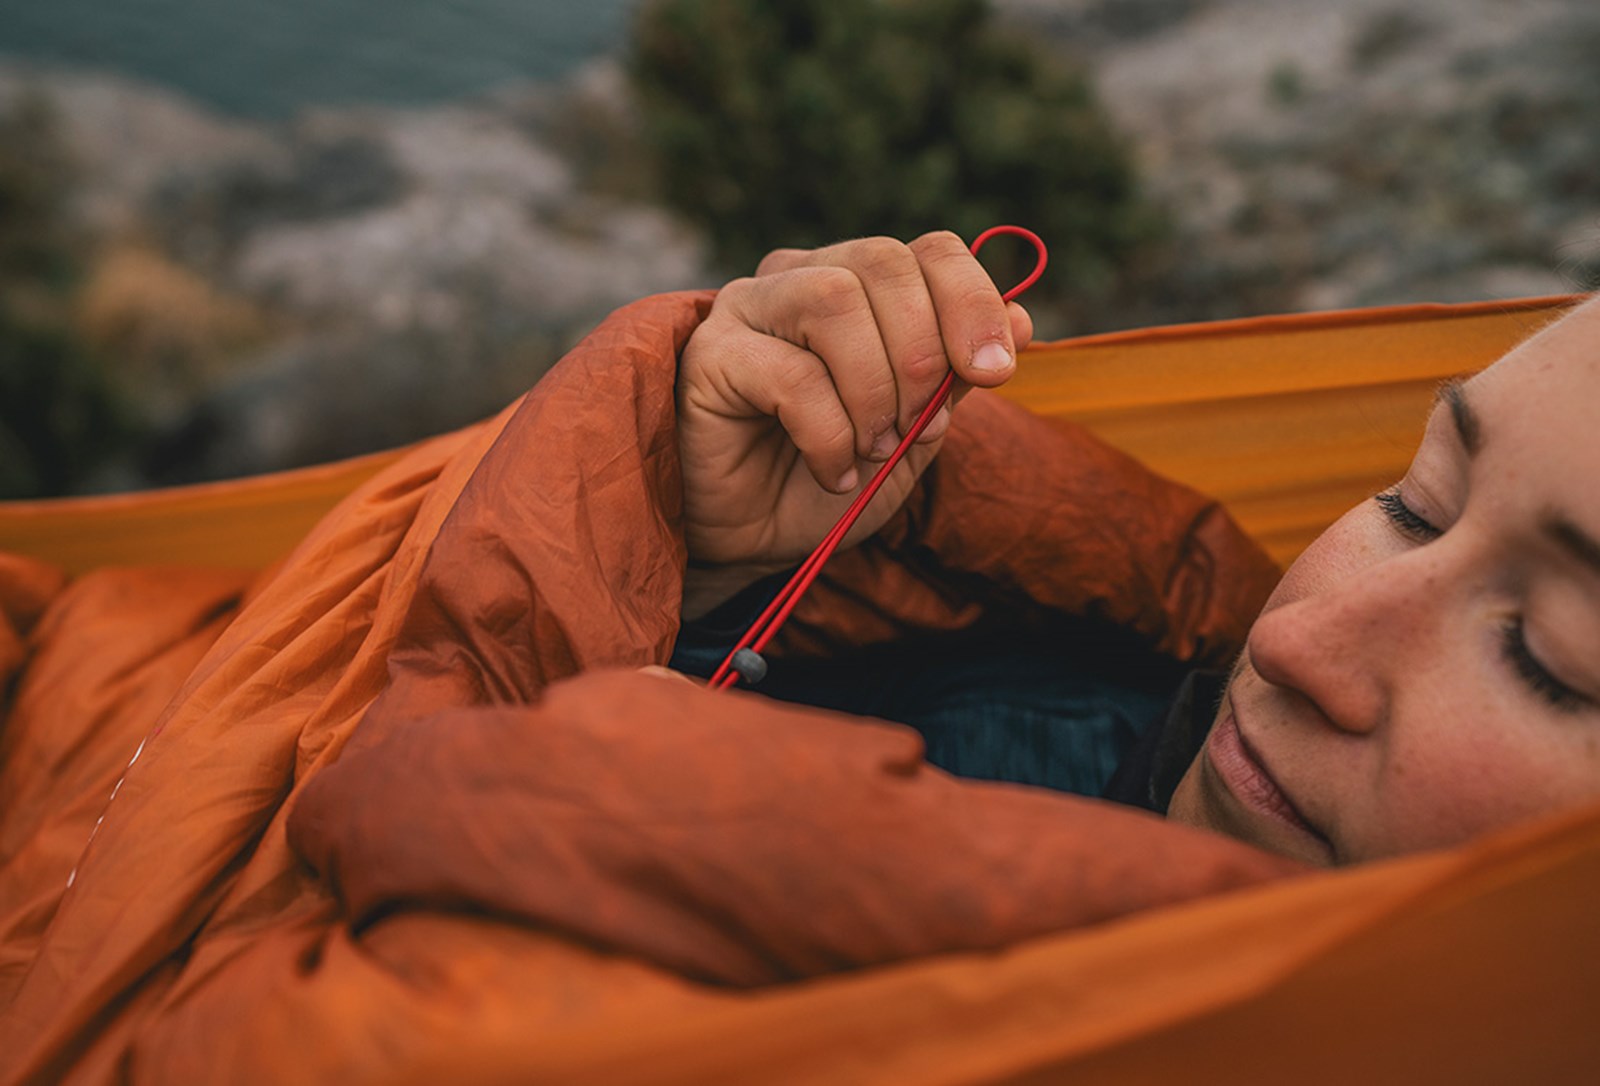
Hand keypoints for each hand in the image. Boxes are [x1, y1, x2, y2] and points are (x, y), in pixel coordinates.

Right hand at [678, 231, 1032, 614]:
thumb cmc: (829, 479)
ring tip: (871, 449)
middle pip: (884, 262)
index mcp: (858, 284)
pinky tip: (832, 473)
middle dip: (922, 353)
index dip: (973, 303)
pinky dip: (830, 435)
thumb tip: (1023, 319)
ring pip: (834, 300)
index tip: (994, 372)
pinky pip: (792, 375)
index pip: (930, 250)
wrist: (756, 542)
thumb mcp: (914, 433)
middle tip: (918, 428)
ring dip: (873, 389)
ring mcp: (748, 308)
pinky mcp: (711, 355)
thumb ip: (957, 376)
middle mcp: (800, 277)